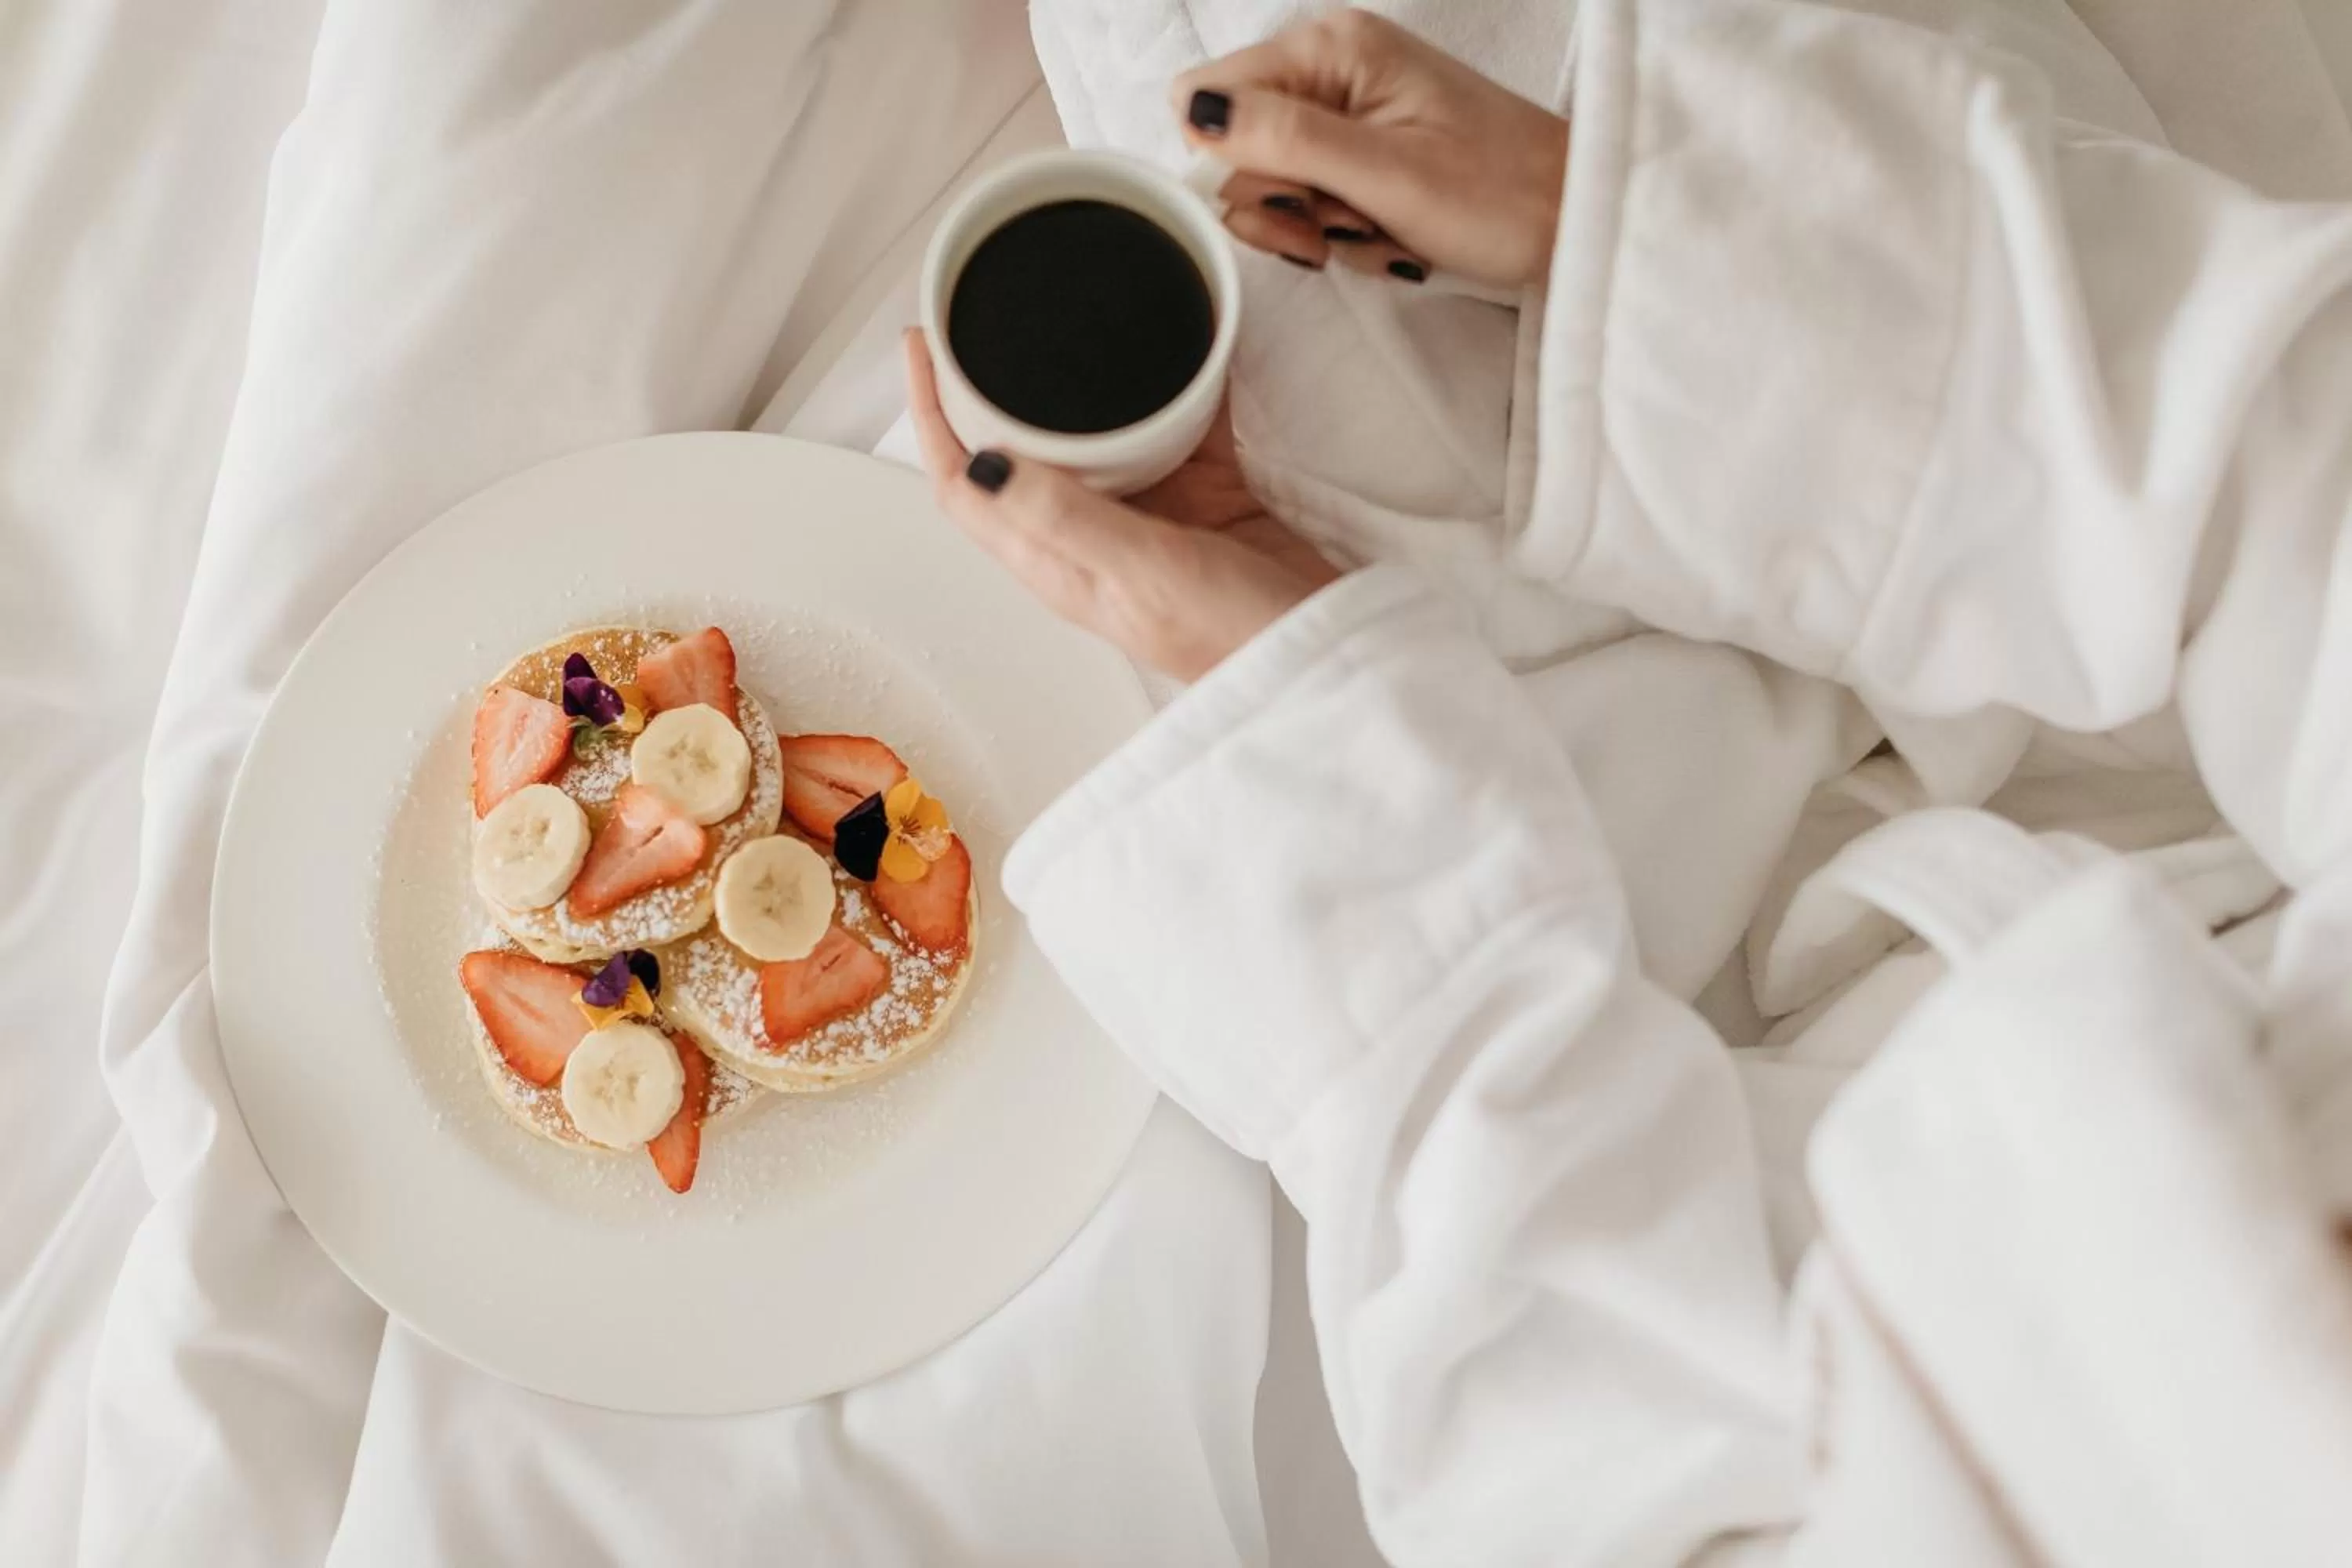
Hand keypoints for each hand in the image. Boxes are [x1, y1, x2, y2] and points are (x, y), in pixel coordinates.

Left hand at [903, 330, 1337, 681]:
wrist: (1326, 656)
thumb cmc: (1233, 637)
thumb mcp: (1141, 571)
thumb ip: (1065, 516)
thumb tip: (982, 462)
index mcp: (1054, 563)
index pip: (964, 488)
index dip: (931, 419)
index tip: (923, 348)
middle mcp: (1088, 537)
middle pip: (1016, 452)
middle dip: (988, 387)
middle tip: (981, 316)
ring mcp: (1147, 516)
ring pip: (1093, 434)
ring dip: (1078, 383)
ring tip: (1072, 320)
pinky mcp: (1204, 498)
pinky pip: (1177, 428)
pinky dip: (1176, 387)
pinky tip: (1185, 345)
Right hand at [1174, 11, 1568, 287]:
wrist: (1575, 221)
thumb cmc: (1500, 196)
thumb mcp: (1385, 174)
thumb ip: (1286, 138)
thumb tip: (1194, 111)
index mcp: (1332, 48)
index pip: (1208, 98)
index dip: (1234, 165)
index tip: (1294, 204)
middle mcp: (1332, 65)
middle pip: (1236, 145)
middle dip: (1282, 205)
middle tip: (1340, 229)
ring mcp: (1349, 106)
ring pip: (1273, 181)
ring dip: (1315, 226)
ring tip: (1376, 233)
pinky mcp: (1365, 147)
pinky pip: (1313, 197)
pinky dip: (1343, 231)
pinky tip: (1389, 237)